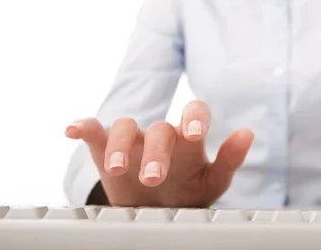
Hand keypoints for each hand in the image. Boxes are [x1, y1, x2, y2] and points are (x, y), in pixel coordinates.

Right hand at [65, 100, 253, 207]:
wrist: (157, 209)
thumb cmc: (190, 191)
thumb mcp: (214, 180)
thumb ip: (230, 158)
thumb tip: (248, 132)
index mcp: (189, 136)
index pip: (195, 112)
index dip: (194, 118)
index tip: (195, 134)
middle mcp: (161, 132)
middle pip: (158, 128)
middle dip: (156, 153)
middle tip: (154, 178)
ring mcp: (133, 140)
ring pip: (124, 126)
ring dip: (120, 145)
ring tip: (118, 169)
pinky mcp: (106, 149)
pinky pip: (94, 131)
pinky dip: (83, 127)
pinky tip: (73, 130)